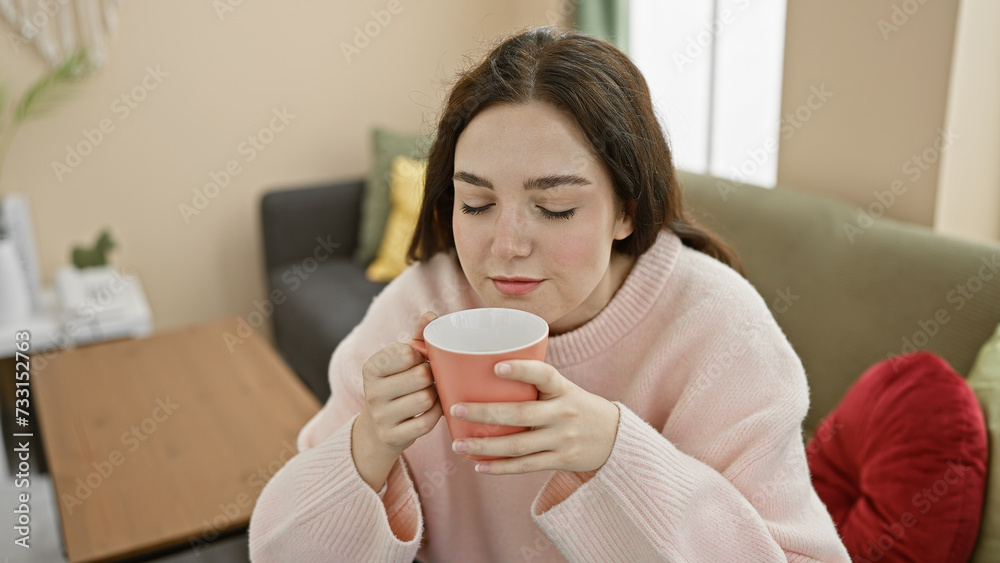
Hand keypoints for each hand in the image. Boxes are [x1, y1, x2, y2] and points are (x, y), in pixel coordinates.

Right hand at [357, 312, 442, 456]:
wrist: (379, 427)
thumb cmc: (397, 384)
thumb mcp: (401, 361)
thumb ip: (417, 338)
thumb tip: (431, 315)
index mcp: (372, 367)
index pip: (406, 353)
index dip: (421, 356)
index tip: (420, 361)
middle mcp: (372, 391)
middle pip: (420, 376)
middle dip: (431, 376)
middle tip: (431, 378)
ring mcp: (380, 416)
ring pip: (425, 399)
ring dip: (435, 395)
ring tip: (432, 392)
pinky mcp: (392, 436)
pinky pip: (426, 422)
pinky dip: (436, 414)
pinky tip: (433, 409)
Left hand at [449, 360, 620, 474]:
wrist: (614, 437)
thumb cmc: (576, 405)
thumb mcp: (564, 388)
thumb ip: (534, 384)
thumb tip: (482, 371)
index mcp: (563, 388)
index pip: (544, 374)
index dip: (522, 370)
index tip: (497, 366)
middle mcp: (563, 413)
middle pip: (520, 414)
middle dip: (484, 413)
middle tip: (456, 409)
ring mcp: (563, 439)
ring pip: (518, 445)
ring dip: (484, 447)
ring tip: (458, 445)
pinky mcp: (561, 460)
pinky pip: (526, 466)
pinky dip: (500, 468)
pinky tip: (479, 466)